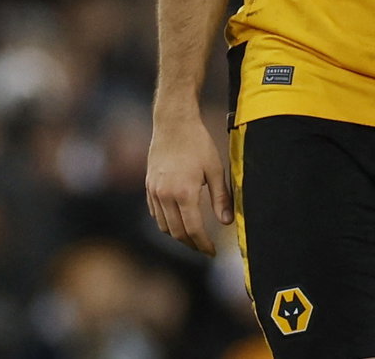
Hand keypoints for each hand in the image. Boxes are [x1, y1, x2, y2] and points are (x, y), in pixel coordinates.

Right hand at [145, 111, 231, 255]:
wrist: (173, 124)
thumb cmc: (198, 143)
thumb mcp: (216, 169)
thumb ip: (221, 198)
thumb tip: (226, 222)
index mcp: (184, 193)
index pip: (194, 229)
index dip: (203, 244)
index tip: (213, 251)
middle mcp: (165, 195)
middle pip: (177, 232)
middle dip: (191, 244)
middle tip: (204, 248)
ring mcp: (154, 191)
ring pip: (163, 225)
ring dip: (178, 235)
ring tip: (193, 236)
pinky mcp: (148, 186)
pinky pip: (155, 213)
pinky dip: (166, 222)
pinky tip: (178, 220)